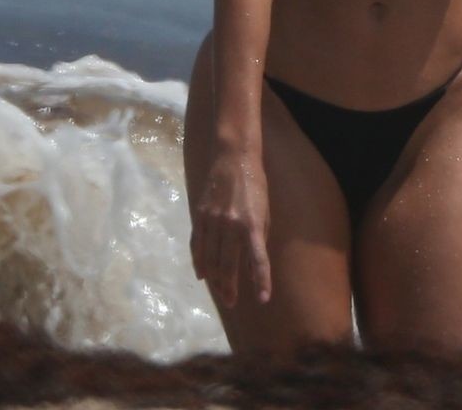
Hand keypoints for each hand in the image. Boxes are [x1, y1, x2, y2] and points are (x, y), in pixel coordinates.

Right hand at [190, 151, 270, 308]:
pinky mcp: (200, 214)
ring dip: (214, 279)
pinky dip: (199, 261)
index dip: (261, 281)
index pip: (258, 260)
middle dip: (230, 287)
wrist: (233, 158)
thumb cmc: (255, 187)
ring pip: (210, 258)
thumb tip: (252, 268)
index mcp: (252, 224)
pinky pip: (197, 244)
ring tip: (219, 293)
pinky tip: (202, 274)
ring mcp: (212, 220)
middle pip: (228, 265)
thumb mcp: (264, 213)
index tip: (263, 300)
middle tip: (231, 302)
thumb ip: (258, 240)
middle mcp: (231, 224)